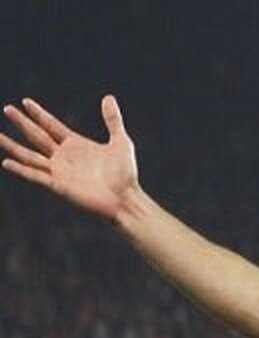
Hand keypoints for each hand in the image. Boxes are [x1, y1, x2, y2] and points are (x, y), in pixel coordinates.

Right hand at [1, 95, 137, 220]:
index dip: (39, 114)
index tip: (25, 101)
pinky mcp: (59, 185)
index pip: (51, 126)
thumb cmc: (126, 174)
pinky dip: (21, 169)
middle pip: (37, 136)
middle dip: (22, 123)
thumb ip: (113, 120)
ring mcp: (60, 171)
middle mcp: (64, 156)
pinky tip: (6, 162)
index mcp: (76, 144)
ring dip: (13, 146)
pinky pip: (36, 176)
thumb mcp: (121, 142)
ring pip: (30, 155)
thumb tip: (108, 97)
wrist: (126, 198)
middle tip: (7, 108)